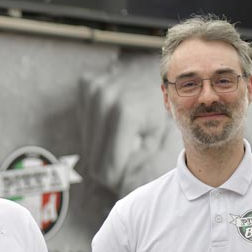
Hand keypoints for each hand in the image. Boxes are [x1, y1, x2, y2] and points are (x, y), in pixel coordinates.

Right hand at [74, 55, 178, 198]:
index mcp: (125, 113)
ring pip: (88, 142)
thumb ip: (139, 162)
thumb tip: (118, 185)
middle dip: (110, 165)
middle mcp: (104, 99)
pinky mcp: (87, 85)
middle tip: (126, 162)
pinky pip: (86, 123)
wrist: (161, 66)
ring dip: (103, 147)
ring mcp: (94, 89)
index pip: (106, 166)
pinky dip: (99, 129)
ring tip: (124, 140)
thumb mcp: (160, 136)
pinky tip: (114, 123)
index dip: (117, 177)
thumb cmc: (166, 102)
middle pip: (94, 157)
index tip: (125, 177)